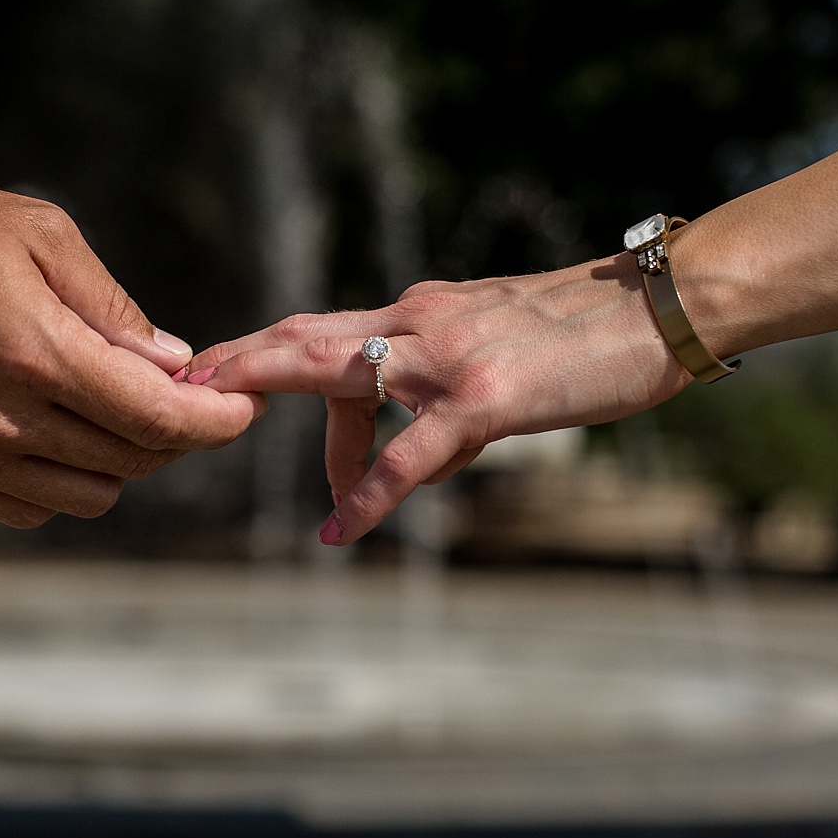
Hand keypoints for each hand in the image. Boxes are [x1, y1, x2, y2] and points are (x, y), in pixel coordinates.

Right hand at [0, 172, 264, 526]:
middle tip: (184, 393)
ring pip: (88, 494)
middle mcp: (3, 420)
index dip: (218, 420)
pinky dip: (63, 481)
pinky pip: (29, 506)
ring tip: (115, 406)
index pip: (159, 419)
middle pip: (133, 461)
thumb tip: (173, 363)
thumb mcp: (33, 232)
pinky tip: (58, 432)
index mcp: (36, 354)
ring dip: (122, 459)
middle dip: (176, 432)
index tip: (243, 405)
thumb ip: (112, 307)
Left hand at [187, 255, 686, 544]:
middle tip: (176, 386)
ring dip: (265, 391)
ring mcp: (449, 356)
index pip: (325, 329)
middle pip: (305, 334)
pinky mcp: (485, 397)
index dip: (262, 349)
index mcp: (423, 309)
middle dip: (236, 359)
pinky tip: (342, 530)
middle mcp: (421, 320)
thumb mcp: (500, 354)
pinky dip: (370, 492)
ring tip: (208, 421)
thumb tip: (418, 461)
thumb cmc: (587, 337)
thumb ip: (446, 397)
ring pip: (334, 371)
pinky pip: (412, 453)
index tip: (211, 374)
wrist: (661, 307)